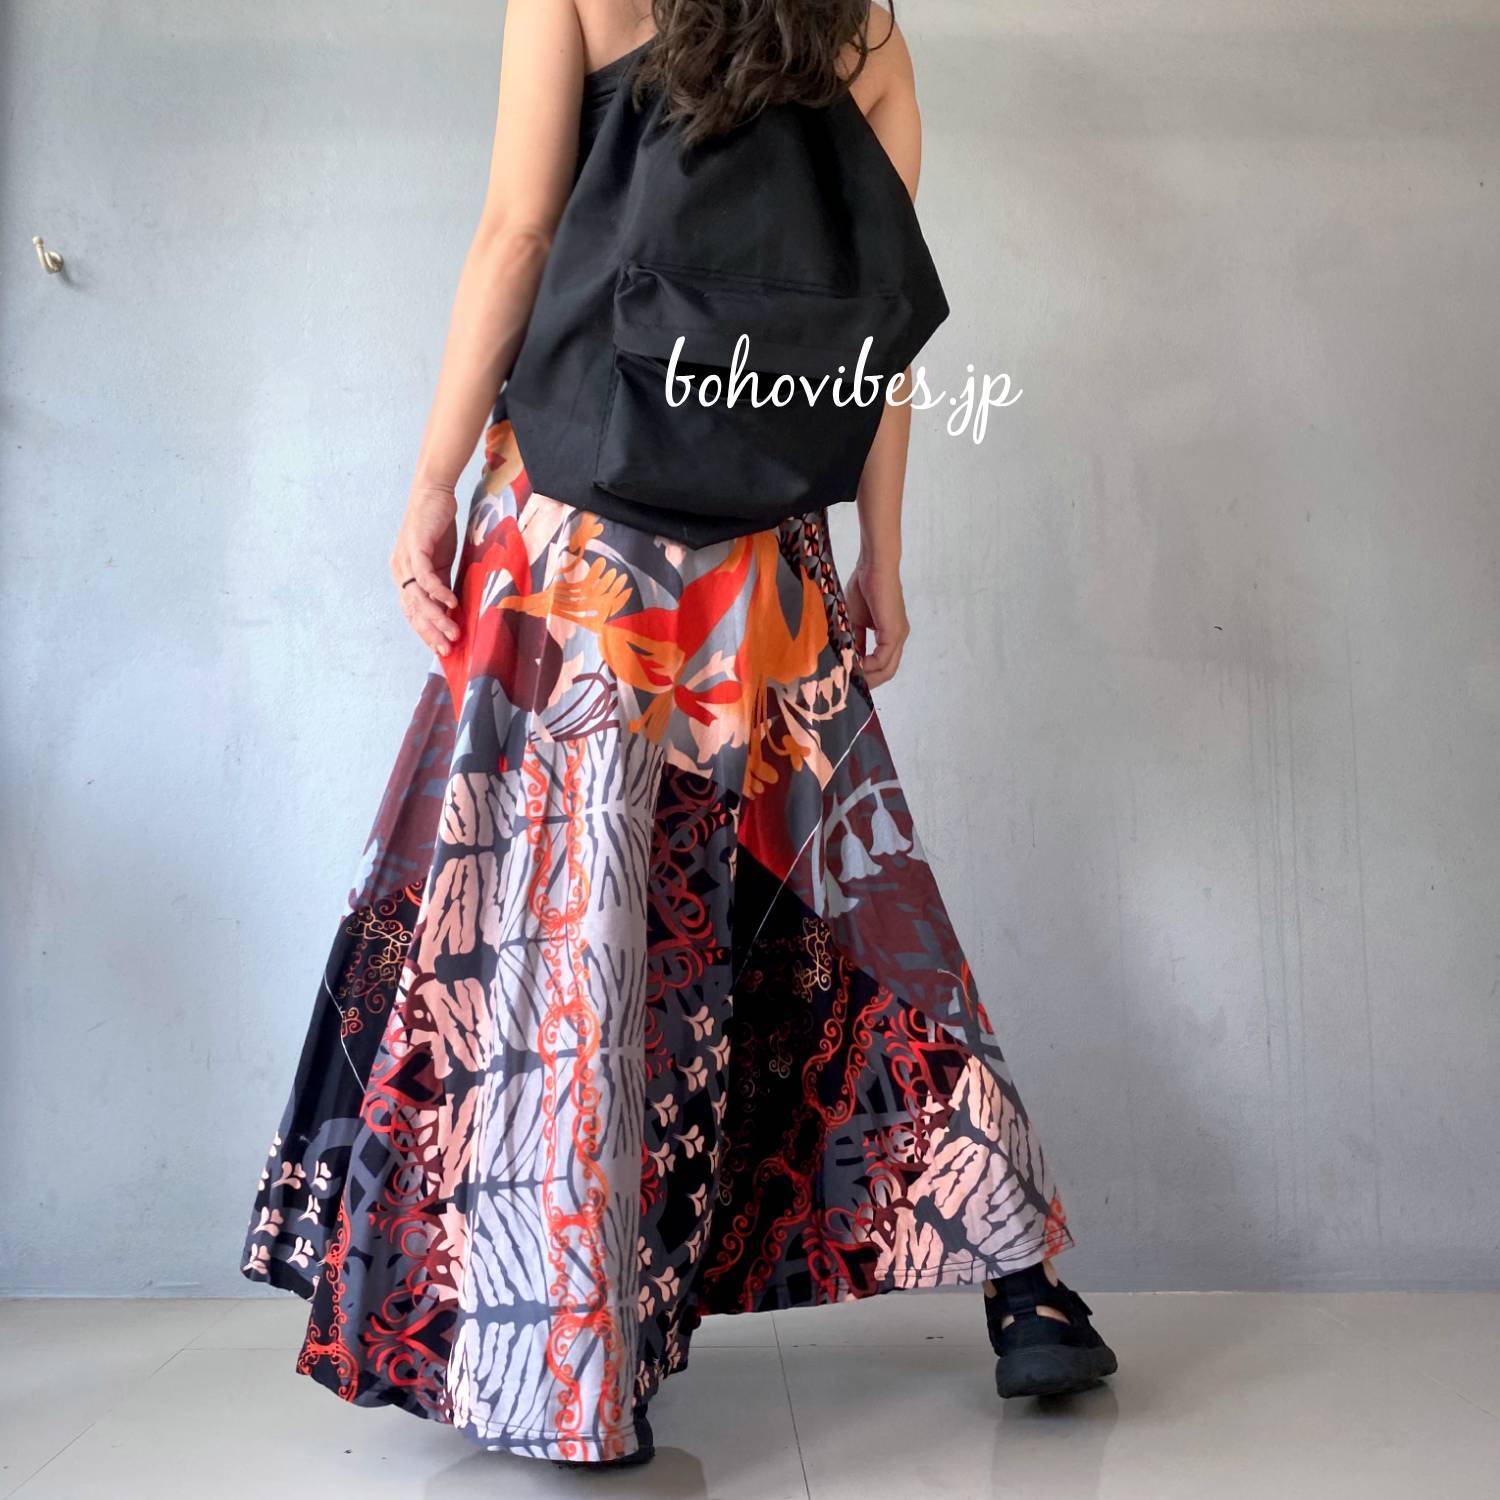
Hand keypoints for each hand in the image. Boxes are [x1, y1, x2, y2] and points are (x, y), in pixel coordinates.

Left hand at [389, 484, 461, 655]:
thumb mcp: (441, 562)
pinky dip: (439, 592)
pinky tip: (452, 603)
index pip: (412, 611)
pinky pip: (426, 577)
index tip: (441, 649)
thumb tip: (451, 609)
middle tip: (448, 649)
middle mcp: (399, 570)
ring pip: (419, 598)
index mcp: (404, 575)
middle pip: (413, 610)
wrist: (433, 494)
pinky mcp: (416, 548)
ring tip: (454, 632)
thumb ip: (442, 584)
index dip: (425, 631)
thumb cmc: (437, 527)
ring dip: (438, 617)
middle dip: (431, 632)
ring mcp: (405, 560)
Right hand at [845, 554, 909, 688]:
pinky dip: (867, 665)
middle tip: (849, 687)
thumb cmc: (864, 586)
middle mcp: (898, 638)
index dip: (866, 674)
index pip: (882, 664)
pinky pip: (882, 658)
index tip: (848, 678)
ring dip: (868, 677)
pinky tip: (853, 664)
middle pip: (887, 671)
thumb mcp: (855, 619)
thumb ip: (854, 639)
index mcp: (890, 634)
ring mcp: (898, 635)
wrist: (873, 566)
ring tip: (849, 678)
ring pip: (887, 668)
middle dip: (869, 682)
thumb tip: (847, 658)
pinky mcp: (893, 632)